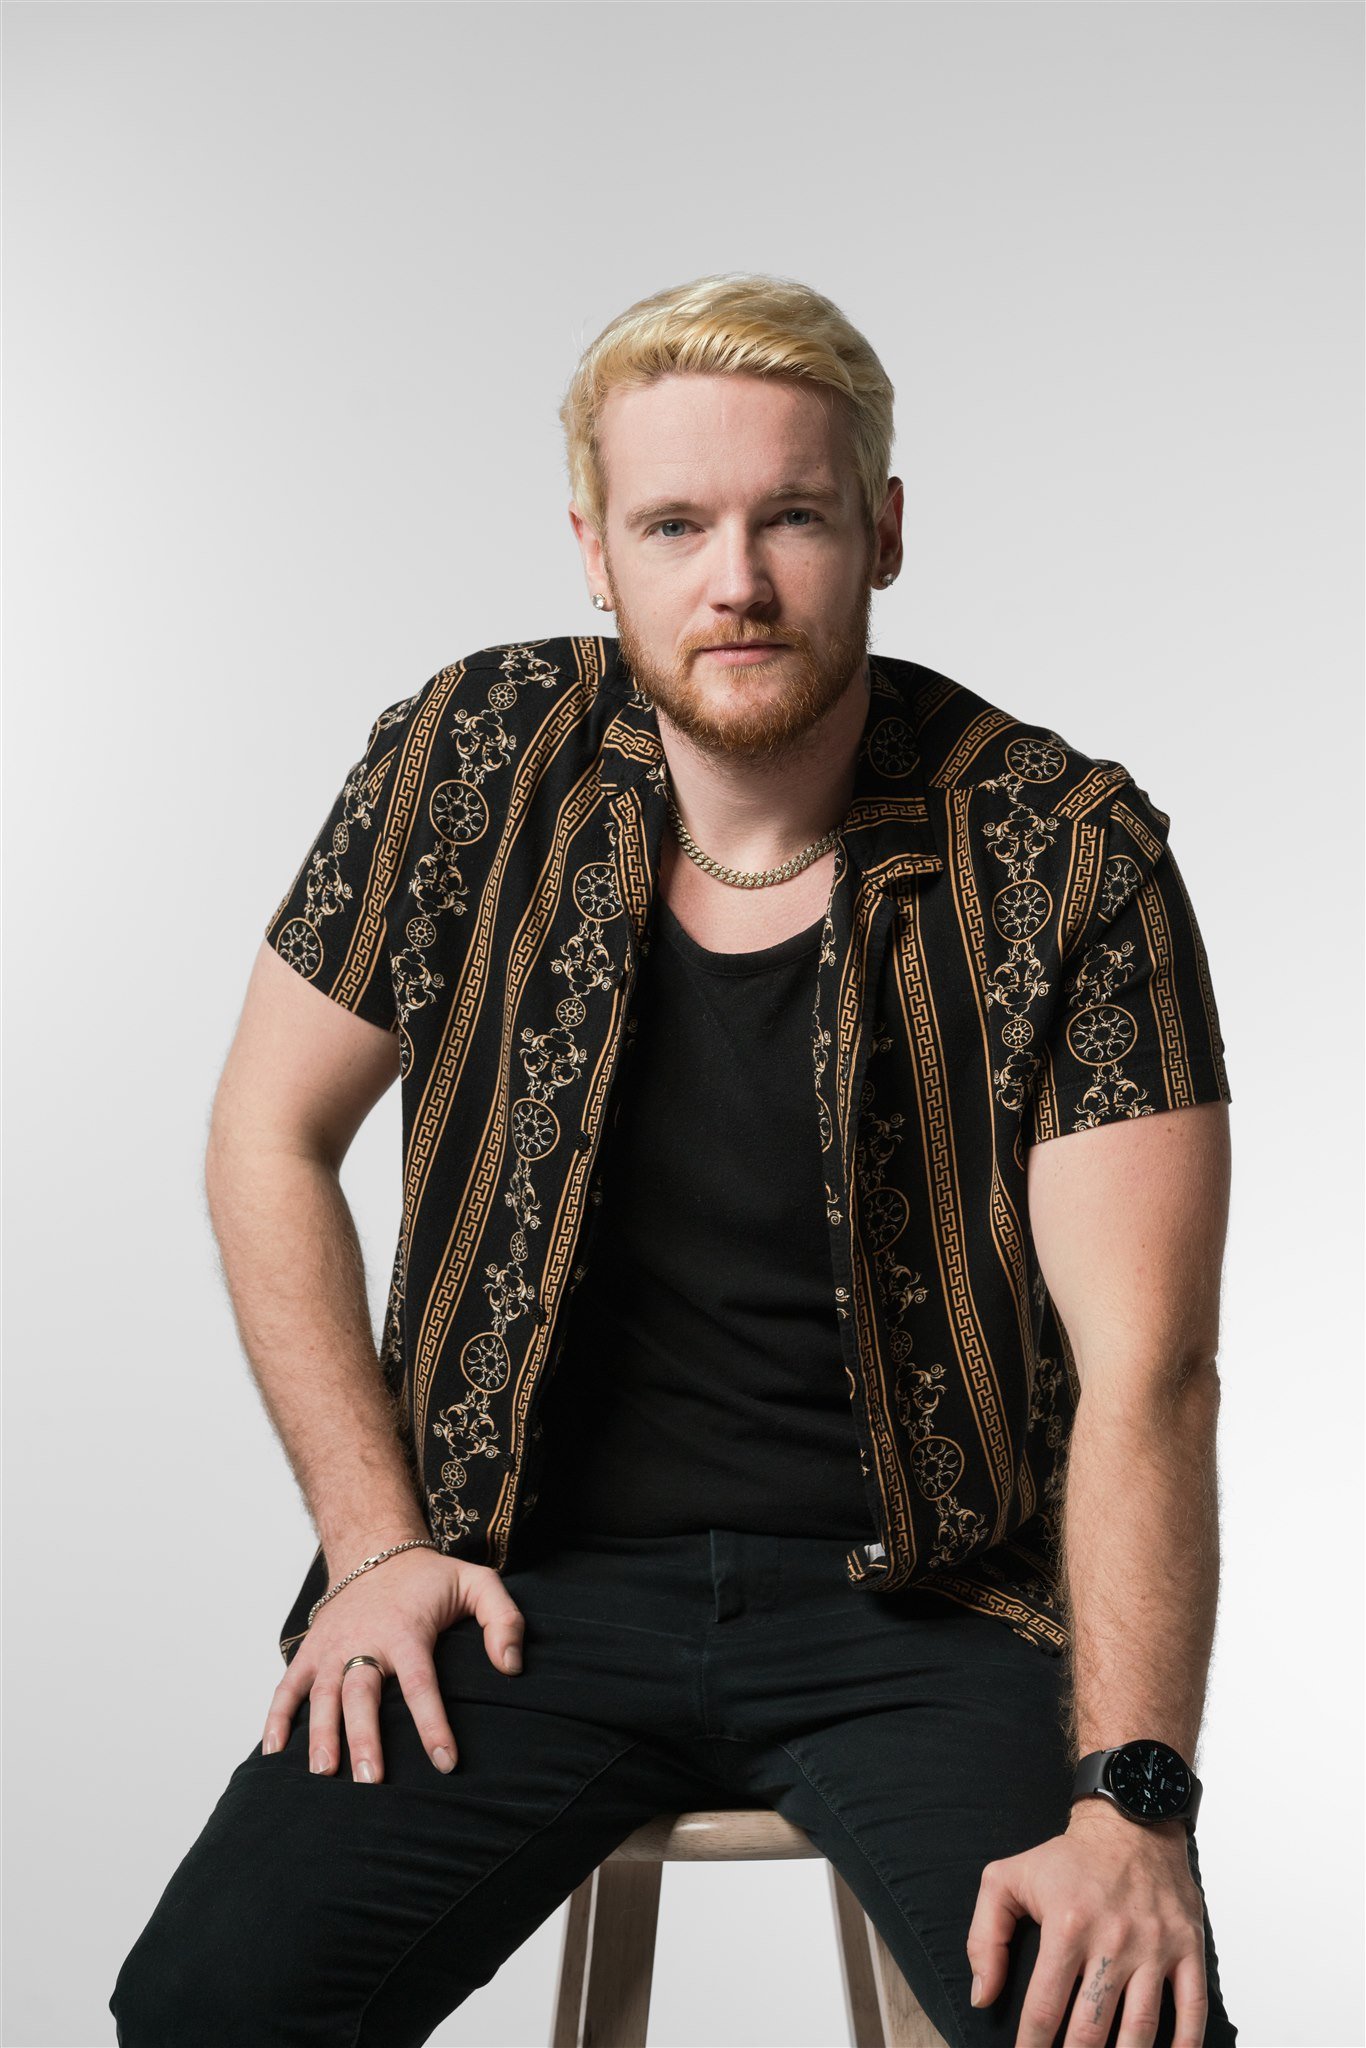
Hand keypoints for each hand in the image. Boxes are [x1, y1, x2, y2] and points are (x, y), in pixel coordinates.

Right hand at [259, 1544, 525, 1783]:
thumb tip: (511, 1667)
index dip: (433, 1725)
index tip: (445, 1762)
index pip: (421, 1684)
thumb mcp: (478, 1584)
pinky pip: (288, 1685)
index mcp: (407, 1631)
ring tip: (323, 1774)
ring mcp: (333, 1646)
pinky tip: (273, 1751)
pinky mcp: (312, 1650)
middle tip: (370, 1781)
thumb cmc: (431, 1578)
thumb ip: (503, 1620)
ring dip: (320, 1734)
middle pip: (362, 1693)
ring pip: (322, 1694)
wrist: (376, 1547)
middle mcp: (365, 1641)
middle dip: (364, 1738)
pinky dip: (277, 1717)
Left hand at [965, 1805, 1208, 2046]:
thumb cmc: (1067, 1858)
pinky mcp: (1188, 1947)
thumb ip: (985, 1938)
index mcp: (1067, 1926)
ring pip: (1141, 2029)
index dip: (1032, 2046)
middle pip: (1091, 2029)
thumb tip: (982, 1996)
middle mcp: (1113, 1939)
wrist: (1130, 1822)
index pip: (1044, 2009)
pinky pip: (1192, 2009)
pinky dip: (1185, 2045)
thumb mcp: (1006, 1880)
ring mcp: (1155, 1946)